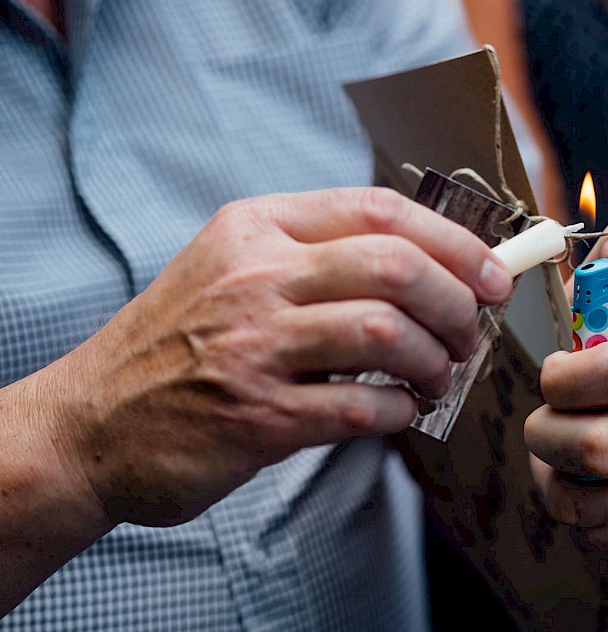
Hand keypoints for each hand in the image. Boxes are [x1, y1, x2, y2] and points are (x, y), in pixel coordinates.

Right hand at [38, 187, 511, 526]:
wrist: (90, 422)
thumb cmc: (181, 344)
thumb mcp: (233, 269)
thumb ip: (319, 257)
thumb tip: (434, 269)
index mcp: (256, 227)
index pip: (379, 210)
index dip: (454, 240)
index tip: (492, 273)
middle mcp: (255, 276)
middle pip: (396, 266)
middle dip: (458, 301)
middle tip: (473, 331)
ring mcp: (253, 346)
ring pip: (387, 333)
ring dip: (436, 358)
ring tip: (439, 374)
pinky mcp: (256, 415)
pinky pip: (362, 405)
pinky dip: (400, 409)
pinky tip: (400, 410)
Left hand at [524, 216, 607, 573]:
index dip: (566, 381)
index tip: (555, 376)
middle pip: (596, 449)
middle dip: (546, 434)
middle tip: (548, 420)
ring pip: (588, 502)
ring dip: (556, 477)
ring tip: (566, 451)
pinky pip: (604, 538)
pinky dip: (582, 515)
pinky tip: (597, 485)